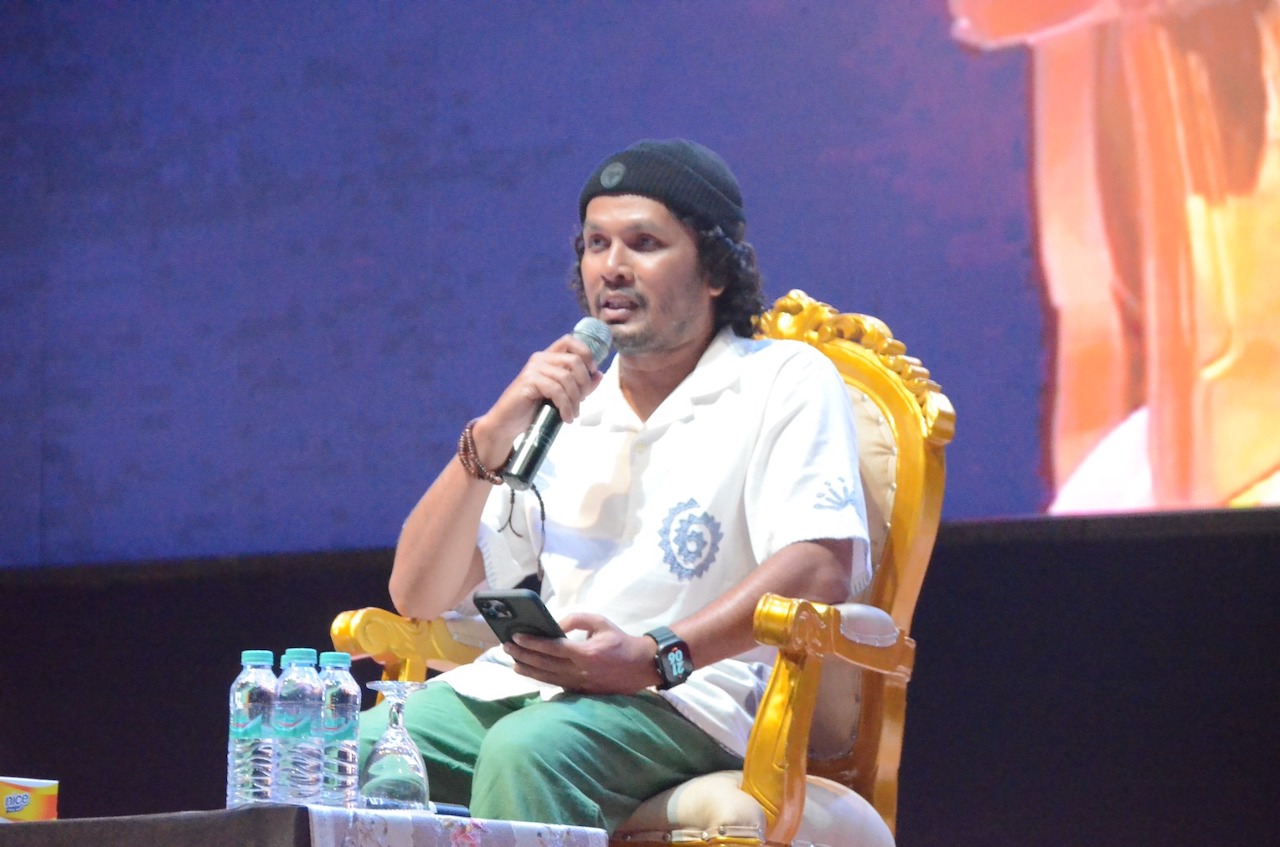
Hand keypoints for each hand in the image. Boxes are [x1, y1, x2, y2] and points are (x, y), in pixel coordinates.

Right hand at [473, 333, 605, 457]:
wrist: (508, 423)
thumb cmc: (535, 409)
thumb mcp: (563, 395)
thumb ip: (580, 385)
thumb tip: (599, 374)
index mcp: (548, 357)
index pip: (571, 340)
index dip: (586, 353)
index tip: (592, 372)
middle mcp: (540, 358)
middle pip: (574, 361)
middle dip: (584, 384)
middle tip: (581, 402)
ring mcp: (533, 369)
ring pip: (567, 378)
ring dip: (575, 400)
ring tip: (572, 414)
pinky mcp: (529, 382)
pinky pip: (556, 390)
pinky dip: (566, 406)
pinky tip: (566, 418)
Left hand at [504, 613, 660, 693]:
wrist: (641, 666)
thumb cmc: (620, 641)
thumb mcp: (601, 622)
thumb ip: (576, 620)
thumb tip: (556, 625)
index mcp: (585, 653)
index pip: (552, 648)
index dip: (532, 643)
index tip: (516, 636)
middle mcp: (579, 671)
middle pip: (544, 665)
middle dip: (523, 655)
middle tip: (506, 647)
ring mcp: (579, 683)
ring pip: (547, 678)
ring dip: (527, 670)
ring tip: (512, 662)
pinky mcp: (581, 691)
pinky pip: (556, 684)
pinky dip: (540, 678)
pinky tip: (530, 673)